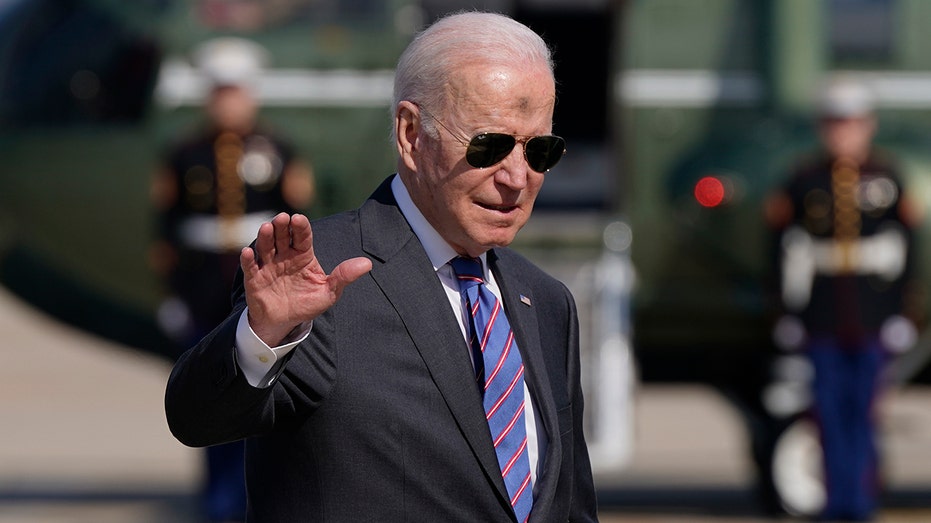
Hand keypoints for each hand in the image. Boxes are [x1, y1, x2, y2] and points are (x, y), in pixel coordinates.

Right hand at [240, 212, 371, 345]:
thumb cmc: (308, 304)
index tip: (299, 219)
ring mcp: (268, 265)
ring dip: (265, 236)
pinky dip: (248, 259)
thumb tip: (367, 264)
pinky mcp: (254, 278)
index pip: (302, 236)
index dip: (300, 227)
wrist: (285, 322)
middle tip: (282, 218)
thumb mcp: (329, 292)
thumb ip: (344, 276)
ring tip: (267, 228)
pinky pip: (250, 266)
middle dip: (282, 226)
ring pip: (265, 246)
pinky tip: (248, 252)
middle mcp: (284, 256)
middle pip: (282, 236)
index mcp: (303, 255)